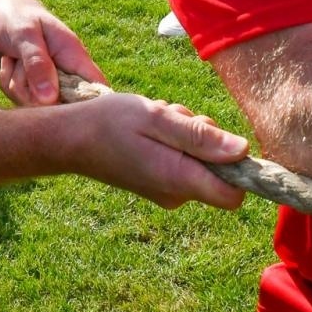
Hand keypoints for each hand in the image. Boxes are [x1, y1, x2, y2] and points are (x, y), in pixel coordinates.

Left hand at [0, 1, 105, 105]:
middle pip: (60, 105)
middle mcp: (66, 72)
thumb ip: (38, 64)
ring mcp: (49, 81)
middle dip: (33, 92)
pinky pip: (20, 99)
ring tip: (15, 58)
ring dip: (17, 83)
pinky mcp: (33, 86)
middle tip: (20, 65)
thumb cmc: (16, 16)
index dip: (88, 104)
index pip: (97, 88)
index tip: (59, 102)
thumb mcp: (25, 35)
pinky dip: (8, 82)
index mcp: (74, 56)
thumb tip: (49, 98)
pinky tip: (8, 63)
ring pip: (35, 104)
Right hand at [70, 92, 249, 209]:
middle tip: (172, 116)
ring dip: (187, 135)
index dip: (239, 168)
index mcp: (179, 180)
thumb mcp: (157, 118)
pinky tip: (149, 129)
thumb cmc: (110, 123)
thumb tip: (244, 151)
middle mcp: (176, 194)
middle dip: (206, 139)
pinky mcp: (157, 185)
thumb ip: (200, 136)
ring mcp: (165, 192)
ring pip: (200, 163)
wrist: (68, 139)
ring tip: (156, 119)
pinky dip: (174, 142)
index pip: (235, 195)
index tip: (221, 139)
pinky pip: (182, 163)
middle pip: (219, 173)